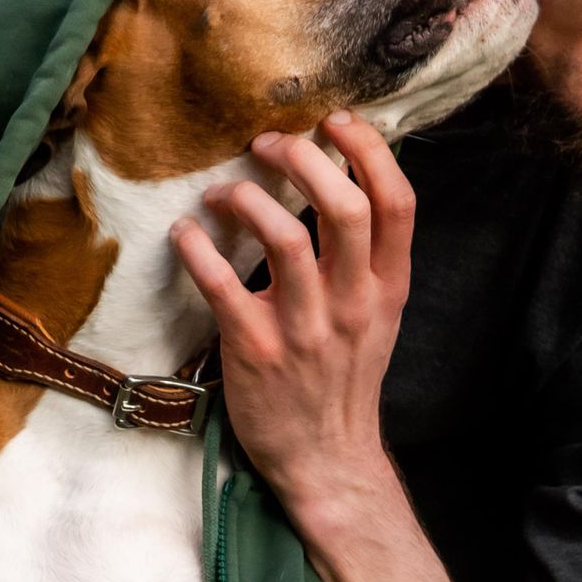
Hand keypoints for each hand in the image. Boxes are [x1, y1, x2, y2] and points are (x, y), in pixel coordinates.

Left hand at [168, 114, 412, 519]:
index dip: (368, 149)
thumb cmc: (343, 380)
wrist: (326, 460)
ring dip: (245, 199)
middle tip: (269, 145)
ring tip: (220, 193)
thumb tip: (341, 182)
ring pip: (286, 238)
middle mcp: (354, 303)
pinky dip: (197, 248)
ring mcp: (306, 328)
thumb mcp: (377, 317)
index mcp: (388, 288)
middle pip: (345, 207)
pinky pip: (222, 284)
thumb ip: (367, 258)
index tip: (334, 121)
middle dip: (304, 159)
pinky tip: (185, 234)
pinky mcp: (257, 350)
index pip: (396, 202)